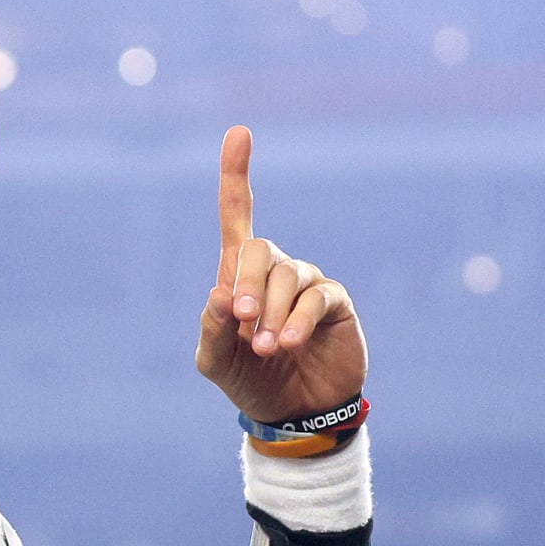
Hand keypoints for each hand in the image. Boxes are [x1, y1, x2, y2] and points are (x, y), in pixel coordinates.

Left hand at [197, 126, 366, 423]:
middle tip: (240, 319)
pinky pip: (315, 297)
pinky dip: (297, 319)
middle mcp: (274, 270)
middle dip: (246, 282)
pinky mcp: (334, 302)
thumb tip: (218, 292)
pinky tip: (286, 343)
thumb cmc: (249, 381)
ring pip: (285, 277)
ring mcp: (306, 283)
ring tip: (265, 347)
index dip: (237, 176)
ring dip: (270, 312)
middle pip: (257, 249)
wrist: (293, 413)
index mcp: (238, 276)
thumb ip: (210, 329)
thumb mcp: (215, 361)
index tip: (239, 132)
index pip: (237, 217)